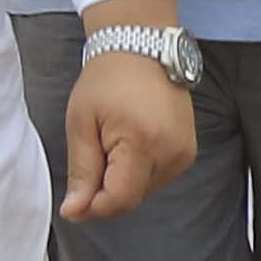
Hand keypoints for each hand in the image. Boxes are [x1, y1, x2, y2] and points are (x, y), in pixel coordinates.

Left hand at [56, 52, 195, 222]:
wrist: (141, 48)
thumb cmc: (107, 80)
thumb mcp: (81, 124)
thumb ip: (82, 172)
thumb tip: (75, 212)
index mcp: (144, 143)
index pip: (119, 200)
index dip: (93, 207)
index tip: (72, 202)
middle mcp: (172, 152)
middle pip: (131, 198)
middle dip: (105, 190)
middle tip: (92, 153)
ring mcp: (184, 153)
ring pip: (143, 192)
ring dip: (121, 180)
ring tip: (112, 142)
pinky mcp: (187, 152)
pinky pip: (155, 178)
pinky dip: (136, 171)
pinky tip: (127, 144)